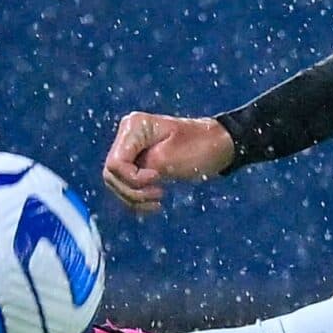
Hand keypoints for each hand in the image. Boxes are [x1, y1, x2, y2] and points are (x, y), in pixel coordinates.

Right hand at [102, 111, 234, 214]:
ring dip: (135, 198)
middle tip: (159, 195)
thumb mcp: (170, 159)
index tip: (157, 179)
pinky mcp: (139, 162)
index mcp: (135, 127)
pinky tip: (154, 205)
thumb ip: (142, 169)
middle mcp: (129, 135)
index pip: (116, 163)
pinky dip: (138, 199)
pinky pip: (127, 185)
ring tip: (158, 202)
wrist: (220, 145)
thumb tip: (123, 179)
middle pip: (112, 174)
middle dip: (133, 190)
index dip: (132, 178)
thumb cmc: (201, 146)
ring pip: (117, 182)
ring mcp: (133, 149)